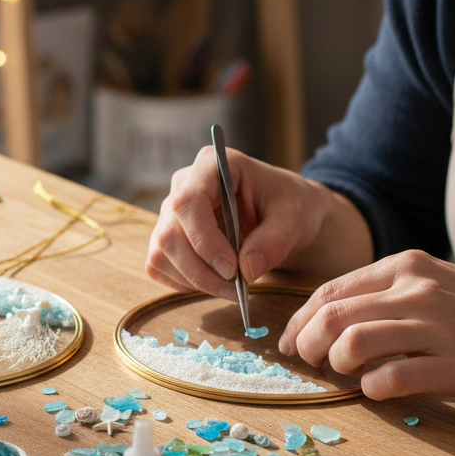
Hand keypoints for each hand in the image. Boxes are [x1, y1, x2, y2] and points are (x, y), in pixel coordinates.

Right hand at [145, 146, 372, 295]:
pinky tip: (213, 281)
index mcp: (212, 165)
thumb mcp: (294, 218)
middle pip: (170, 234)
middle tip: (235, 289)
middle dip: (200, 270)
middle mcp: (184, 185)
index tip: (231, 269)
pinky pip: (160, 265)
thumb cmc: (289, 204)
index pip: (188, 202)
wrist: (283, 213)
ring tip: (231, 288)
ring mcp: (171, 211)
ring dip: (194, 280)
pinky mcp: (167, 235)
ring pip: (161, 253)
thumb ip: (274, 241)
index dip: (203, 239)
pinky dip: (184, 282)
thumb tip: (247, 270)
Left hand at [279, 249, 454, 399]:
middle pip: (332, 317)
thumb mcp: (430, 282)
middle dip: (306, 344)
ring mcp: (436, 327)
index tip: (288, 341)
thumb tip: (324, 320)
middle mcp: (416, 291)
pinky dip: (371, 389)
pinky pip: (390, 379)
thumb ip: (381, 293)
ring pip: (353, 343)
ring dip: (336, 365)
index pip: (330, 291)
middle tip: (308, 361)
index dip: (299, 320)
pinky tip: (377, 390)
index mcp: (404, 266)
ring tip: (346, 373)